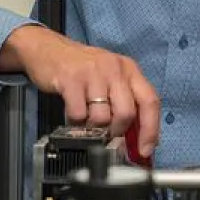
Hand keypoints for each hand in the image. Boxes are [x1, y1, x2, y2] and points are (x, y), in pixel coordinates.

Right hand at [0, 25, 160, 156]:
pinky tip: (73, 113)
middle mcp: (115, 69)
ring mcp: (93, 73)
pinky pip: (78, 114)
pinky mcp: (71, 79)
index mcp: (130, 70)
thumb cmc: (83, 69)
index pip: (150, 101)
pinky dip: (75, 122)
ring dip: (93, 127)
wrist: (49, 49)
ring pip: (102, 117)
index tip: (145, 150)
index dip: (151, 129)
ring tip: (86, 119)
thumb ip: (125, 103)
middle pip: (127, 112)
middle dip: (116, 131)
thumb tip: (136, 140)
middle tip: (106, 133)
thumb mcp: (110, 79)